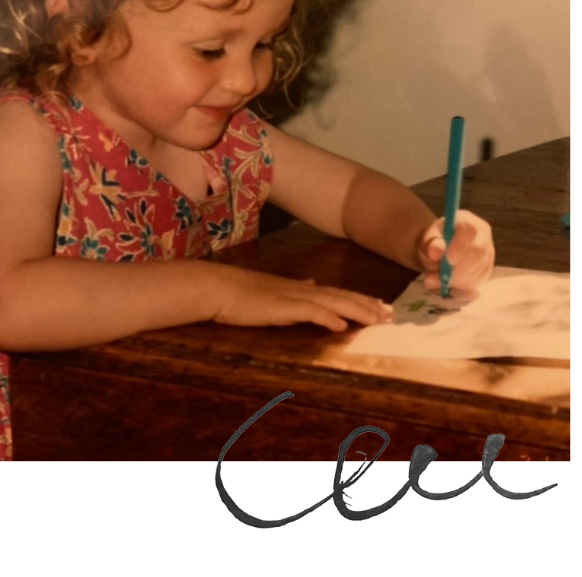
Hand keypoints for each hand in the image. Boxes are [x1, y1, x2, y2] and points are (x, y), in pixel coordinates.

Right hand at [213, 267, 394, 332]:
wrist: (217, 287)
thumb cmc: (240, 292)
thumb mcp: (272, 289)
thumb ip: (294, 288)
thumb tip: (312, 283)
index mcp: (299, 288)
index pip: (336, 292)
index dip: (359, 299)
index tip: (380, 305)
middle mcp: (300, 290)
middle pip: (341, 296)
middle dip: (367, 304)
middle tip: (390, 313)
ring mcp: (292, 297)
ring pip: (332, 302)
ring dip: (356, 310)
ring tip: (377, 319)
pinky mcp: (282, 307)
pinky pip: (310, 312)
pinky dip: (328, 317)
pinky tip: (342, 326)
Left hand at [417, 209, 494, 291]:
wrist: (439, 249)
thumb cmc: (433, 241)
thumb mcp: (427, 240)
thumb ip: (430, 244)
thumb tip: (434, 252)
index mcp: (466, 220)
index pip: (469, 230)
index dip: (460, 246)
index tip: (448, 260)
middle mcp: (482, 233)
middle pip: (479, 251)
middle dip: (460, 268)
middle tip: (443, 277)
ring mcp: (488, 251)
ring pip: (480, 267)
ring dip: (459, 278)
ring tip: (440, 280)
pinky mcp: (488, 267)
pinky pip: (480, 278)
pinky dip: (464, 284)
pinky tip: (450, 282)